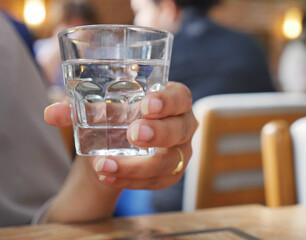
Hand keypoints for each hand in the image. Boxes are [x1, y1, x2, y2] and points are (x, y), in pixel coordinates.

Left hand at [45, 81, 197, 189]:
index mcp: (172, 99)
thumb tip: (51, 113)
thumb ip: (77, 109)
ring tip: (105, 165)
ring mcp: (180, 151)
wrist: (120, 144)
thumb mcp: (101, 109)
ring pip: (171, 162)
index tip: (146, 106)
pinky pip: (157, 182)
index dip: (168, 101)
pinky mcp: (170, 173)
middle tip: (133, 135)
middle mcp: (182, 124)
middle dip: (159, 133)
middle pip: (181, 129)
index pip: (180, 96)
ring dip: (139, 166)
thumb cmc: (119, 116)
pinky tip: (108, 177)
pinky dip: (132, 182)